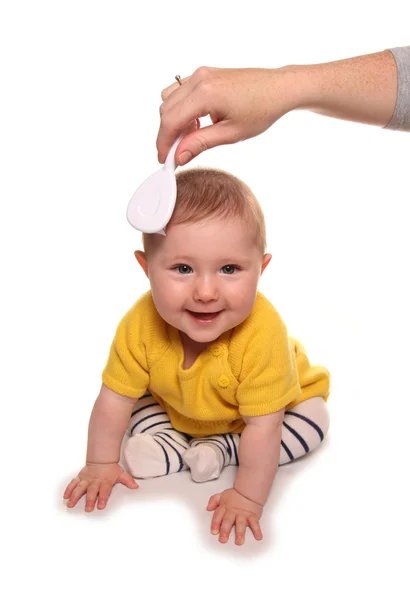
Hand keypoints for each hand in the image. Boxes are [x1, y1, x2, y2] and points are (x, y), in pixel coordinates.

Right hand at [63, 462, 137, 511]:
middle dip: (90, 500)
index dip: (103, 498)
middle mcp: (95, 481)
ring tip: (70, 504)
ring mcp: (86, 480)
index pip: (105, 491)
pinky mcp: (80, 478)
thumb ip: (128, 481)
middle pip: (92, 491)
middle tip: (88, 509)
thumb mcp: (121, 474)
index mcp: (105, 482)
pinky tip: (65, 496)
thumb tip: (136, 486)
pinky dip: (69, 489)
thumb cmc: (111, 469)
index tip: (101, 506)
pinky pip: (73, 483)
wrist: (101, 459)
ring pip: (80, 488)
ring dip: (75, 496)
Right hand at [157, 66, 297, 164]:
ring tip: (191, 137)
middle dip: (167, 134)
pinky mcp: (205, 74)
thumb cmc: (262, 109)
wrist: (279, 88)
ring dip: (173, 120)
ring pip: (169, 99)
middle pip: (166, 110)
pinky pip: (180, 92)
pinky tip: (197, 122)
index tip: (164, 160)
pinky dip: (181, 109)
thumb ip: (201, 144)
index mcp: (205, 93)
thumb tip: (179, 156)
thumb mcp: (231, 134)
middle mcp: (199, 79)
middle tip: (177, 154)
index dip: (164, 144)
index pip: (170, 121)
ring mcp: (201, 73)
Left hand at [206, 487, 262, 544]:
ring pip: (241, 524)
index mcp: (225, 507)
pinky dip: (257, 530)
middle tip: (223, 539)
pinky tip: (258, 537)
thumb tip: (208, 508)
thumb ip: (214, 501)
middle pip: (228, 521)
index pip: (218, 515)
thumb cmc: (235, 495)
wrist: (249, 490)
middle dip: (225, 530)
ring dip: (240, 533)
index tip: (214, 532)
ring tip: (239, 542)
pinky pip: (255, 523)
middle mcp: (233, 512)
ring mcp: (243, 514)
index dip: (216, 523)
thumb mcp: (222, 495)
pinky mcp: (252, 516)